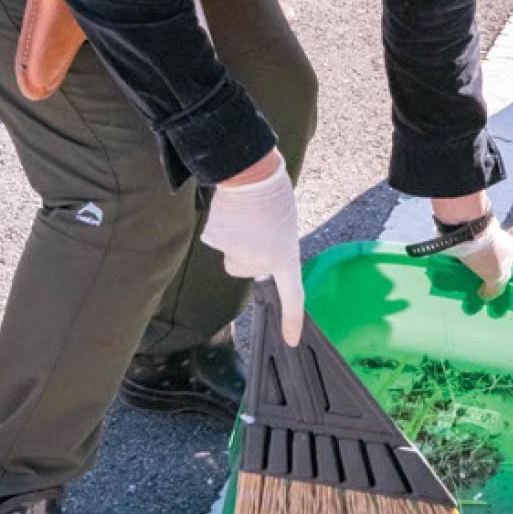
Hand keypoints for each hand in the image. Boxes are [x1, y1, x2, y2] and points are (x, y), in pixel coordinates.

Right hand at [201, 153, 303, 345]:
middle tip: (256, 228)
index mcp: (286, 256)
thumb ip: (275, 249)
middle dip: (248, 252)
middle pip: (246, 269)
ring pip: (232, 256)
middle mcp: (262, 261)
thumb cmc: (273, 195)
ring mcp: (239, 253)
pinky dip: (223, 230)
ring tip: (244, 218)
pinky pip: (218, 242)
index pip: (293, 295)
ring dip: (235, 241)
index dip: (292, 319)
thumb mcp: (285, 227)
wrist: (251, 174)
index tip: (292, 339)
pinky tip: (231, 214)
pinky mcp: (219, 243)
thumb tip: (261, 258)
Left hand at [455, 220, 512, 301]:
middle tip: (477, 292)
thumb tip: (484, 296)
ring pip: (478, 262)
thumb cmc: (488, 254)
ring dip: (471, 272)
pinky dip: (460, 265)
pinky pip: (465, 256)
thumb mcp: (498, 277)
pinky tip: (454, 276)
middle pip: (494, 266)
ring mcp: (484, 240)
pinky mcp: (468, 238)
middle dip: (485, 279)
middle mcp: (501, 243)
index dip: (507, 281)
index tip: (495, 291)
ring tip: (462, 286)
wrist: (466, 229)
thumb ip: (495, 290)